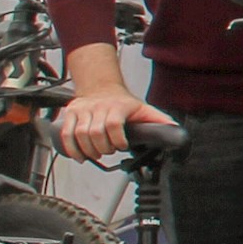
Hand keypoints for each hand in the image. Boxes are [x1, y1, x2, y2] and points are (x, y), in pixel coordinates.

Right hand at [54, 79, 171, 164]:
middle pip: (95, 133)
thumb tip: (175, 130)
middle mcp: (99, 106)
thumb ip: (158, 121)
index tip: (122, 146)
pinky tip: (80, 155)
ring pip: (80, 134)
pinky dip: (71, 148)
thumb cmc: (123, 103)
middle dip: (103, 148)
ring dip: (88, 150)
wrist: (102, 87)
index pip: (114, 125)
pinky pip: (66, 133)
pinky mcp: (71, 113)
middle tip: (108, 151)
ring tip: (97, 153)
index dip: (117, 140)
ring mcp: (83, 109)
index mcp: (118, 106)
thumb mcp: (144, 109)